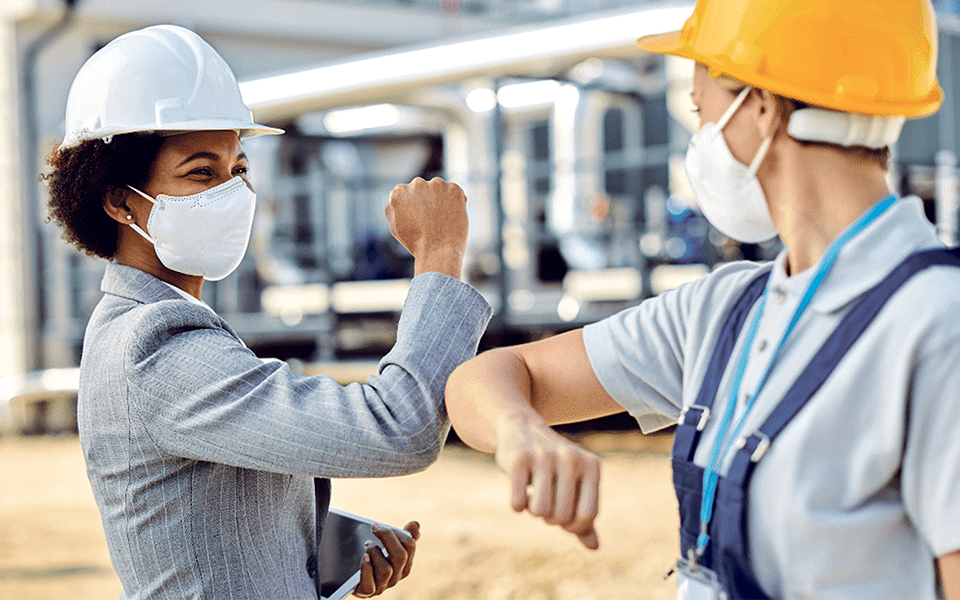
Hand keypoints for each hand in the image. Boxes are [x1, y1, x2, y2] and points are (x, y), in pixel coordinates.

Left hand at [354, 521, 419, 597]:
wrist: (357, 580)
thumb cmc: (377, 560)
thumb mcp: (391, 546)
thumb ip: (404, 535)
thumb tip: (414, 524)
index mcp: (406, 563)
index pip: (410, 546)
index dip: (397, 532)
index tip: (379, 526)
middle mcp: (397, 576)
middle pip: (400, 556)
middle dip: (387, 538)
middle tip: (374, 529)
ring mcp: (383, 585)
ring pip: (386, 569)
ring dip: (374, 552)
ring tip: (366, 545)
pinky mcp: (368, 592)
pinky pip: (370, 585)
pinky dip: (366, 569)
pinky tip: (364, 558)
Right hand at [385, 177, 467, 278]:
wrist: (438, 251)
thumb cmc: (416, 243)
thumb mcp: (395, 227)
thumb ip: (392, 208)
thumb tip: (395, 196)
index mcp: (399, 191)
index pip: (408, 194)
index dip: (415, 208)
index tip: (420, 219)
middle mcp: (417, 184)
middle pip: (424, 189)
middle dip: (428, 201)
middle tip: (432, 221)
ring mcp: (437, 184)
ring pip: (440, 190)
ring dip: (442, 200)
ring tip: (442, 221)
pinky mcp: (454, 189)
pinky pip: (455, 193)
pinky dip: (456, 203)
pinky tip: (452, 217)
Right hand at [494, 415, 601, 548]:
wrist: (521, 427)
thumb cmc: (553, 465)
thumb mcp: (574, 484)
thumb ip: (584, 514)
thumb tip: (594, 547)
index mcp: (591, 465)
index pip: (588, 515)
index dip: (574, 527)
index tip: (564, 520)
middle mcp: (571, 458)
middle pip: (563, 516)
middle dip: (551, 518)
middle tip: (546, 503)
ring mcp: (544, 456)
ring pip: (540, 511)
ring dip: (533, 511)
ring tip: (533, 496)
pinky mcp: (518, 458)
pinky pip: (518, 503)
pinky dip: (517, 504)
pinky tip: (519, 488)